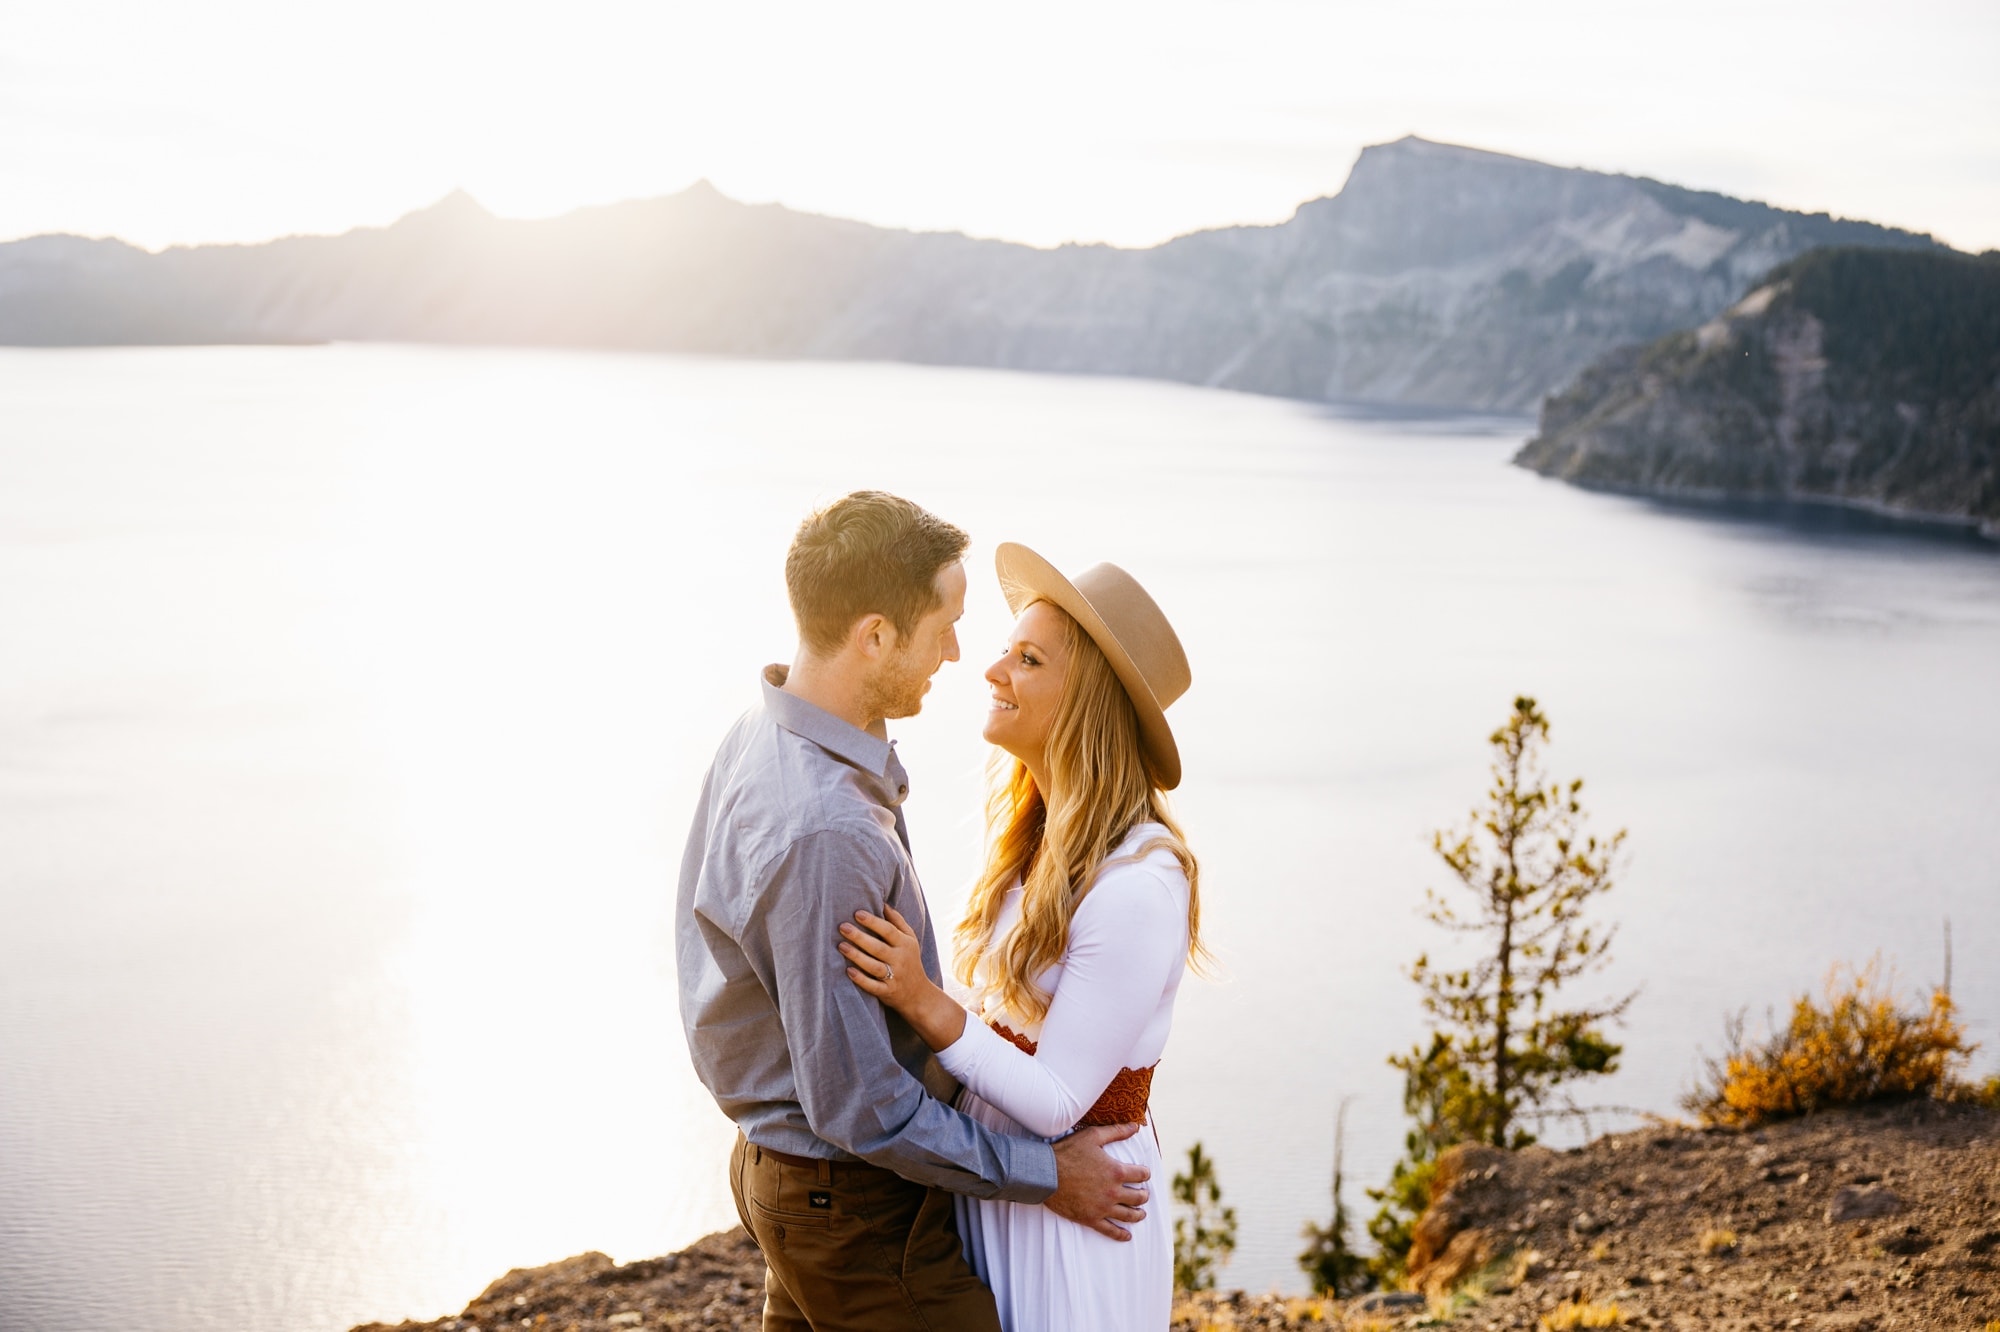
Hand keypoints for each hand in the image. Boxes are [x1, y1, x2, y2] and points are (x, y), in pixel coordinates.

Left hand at [840, 907, 966, 1050]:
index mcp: (905, 944)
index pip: (889, 931)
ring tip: (841, 946)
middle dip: (860, 937)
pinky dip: (861, 980)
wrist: (918, 994)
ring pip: (874, 966)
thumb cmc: (910, 960)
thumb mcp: (910, 939)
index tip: (857, 913)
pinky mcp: (887, 992)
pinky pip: (873, 986)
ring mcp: (894, 977)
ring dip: (857, 956)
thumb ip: (897, 921)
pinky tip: (848, 971)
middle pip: (878, 947)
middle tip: (842, 927)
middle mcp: (900, 960)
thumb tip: (883, 903)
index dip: (873, 922)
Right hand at [1046, 1123, 1150, 1241]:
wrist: (1044, 1174)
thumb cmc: (1068, 1152)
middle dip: (1143, 1195)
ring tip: (1141, 1213)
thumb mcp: (1093, 1136)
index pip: (1141, 1175)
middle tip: (1144, 1194)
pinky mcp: (1091, 1219)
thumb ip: (1116, 1131)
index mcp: (1117, 1171)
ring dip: (1138, 1214)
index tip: (1144, 1173)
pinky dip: (1121, 1234)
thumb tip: (1136, 1126)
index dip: (1145, 1173)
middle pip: (1138, 1197)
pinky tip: (1127, 1235)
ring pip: (1128, 1215)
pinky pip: (1110, 1230)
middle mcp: (1113, 1192)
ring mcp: (1103, 1208)